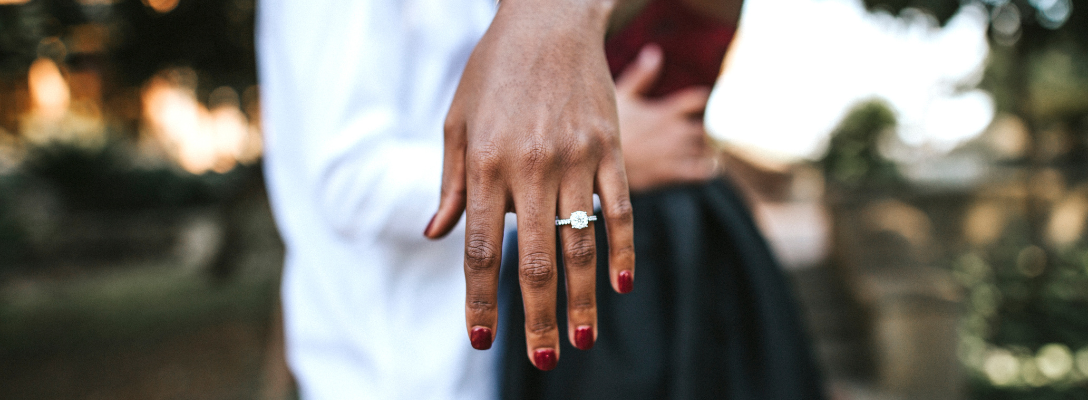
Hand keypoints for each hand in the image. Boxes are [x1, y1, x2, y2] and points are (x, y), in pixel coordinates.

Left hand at [424, 0, 635, 370]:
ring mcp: (576, 159)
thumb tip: (437, 235)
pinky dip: (623, 249)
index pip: (483, 249)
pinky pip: (620, 208)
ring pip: (581, 243)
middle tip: (543, 360)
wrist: (549, 21)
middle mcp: (531, 168)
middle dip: (537, 316)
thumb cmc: (495, 73)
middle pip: (536, 259)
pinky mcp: (609, 148)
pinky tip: (622, 286)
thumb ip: (452, 183)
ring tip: (582, 340)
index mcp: (487, 165)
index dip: (481, 299)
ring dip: (582, 298)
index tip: (481, 337)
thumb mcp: (457, 122)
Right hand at [616, 44, 718, 192]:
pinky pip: (701, 171)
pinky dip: (709, 170)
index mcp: (663, 111)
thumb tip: (654, 51)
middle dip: (708, 132)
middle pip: (705, 128)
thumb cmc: (605, 127)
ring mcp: (672, 151)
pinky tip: (707, 169)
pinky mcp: (669, 172)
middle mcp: (672, 130)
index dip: (703, 101)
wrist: (594, 162)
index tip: (702, 105)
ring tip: (708, 152)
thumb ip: (641, 75)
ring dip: (710, 150)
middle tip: (705, 135)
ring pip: (706, 149)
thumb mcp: (620, 96)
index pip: (697, 100)